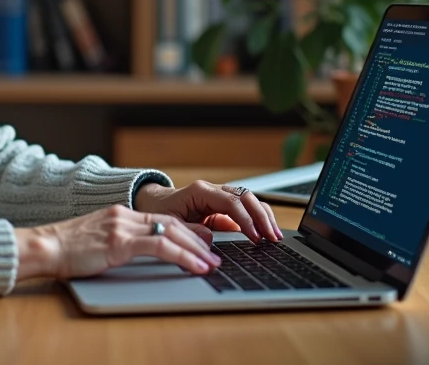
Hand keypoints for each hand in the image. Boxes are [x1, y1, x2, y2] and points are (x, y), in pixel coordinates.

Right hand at [14, 205, 222, 280]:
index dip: (185, 229)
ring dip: (196, 248)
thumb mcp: (96, 241)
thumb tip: (135, 253)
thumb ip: (117, 242)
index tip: (202, 240)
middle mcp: (125, 215)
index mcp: (120, 214)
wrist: (44, 245)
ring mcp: (123, 226)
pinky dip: (183, 255)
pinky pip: (160, 247)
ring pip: (171, 232)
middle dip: (197, 237)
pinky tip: (195, 265)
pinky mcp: (120, 241)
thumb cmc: (65, 249)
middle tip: (216, 251)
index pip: (161, 219)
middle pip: (171, 223)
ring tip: (212, 262)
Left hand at [133, 180, 282, 243]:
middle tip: (272, 237)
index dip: (245, 219)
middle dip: (261, 217)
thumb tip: (209, 238)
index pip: (231, 202)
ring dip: (263, 217)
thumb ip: (188, 230)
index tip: (255, 236)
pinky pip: (244, 210)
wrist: (153, 203)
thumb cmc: (159, 211)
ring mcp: (219, 197)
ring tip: (275, 236)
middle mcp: (213, 190)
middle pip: (246, 197)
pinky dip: (257, 220)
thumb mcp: (169, 223)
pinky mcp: (222, 207)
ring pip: (249, 201)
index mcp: (200, 191)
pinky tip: (265, 233)